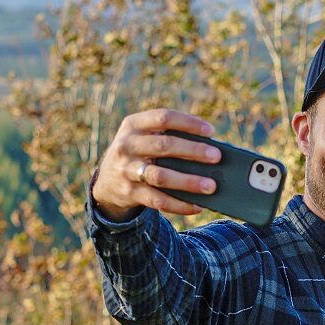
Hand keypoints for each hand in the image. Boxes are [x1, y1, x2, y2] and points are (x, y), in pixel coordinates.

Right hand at [91, 109, 220, 220]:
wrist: (107, 181)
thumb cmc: (139, 153)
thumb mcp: (144, 137)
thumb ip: (168, 135)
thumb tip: (209, 147)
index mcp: (133, 125)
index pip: (163, 117)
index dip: (188, 123)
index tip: (211, 131)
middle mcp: (127, 145)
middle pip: (164, 146)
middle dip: (193, 151)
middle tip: (217, 157)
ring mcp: (126, 170)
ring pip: (161, 176)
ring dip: (188, 181)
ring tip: (211, 186)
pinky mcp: (129, 193)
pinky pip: (157, 201)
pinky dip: (179, 205)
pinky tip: (197, 206)